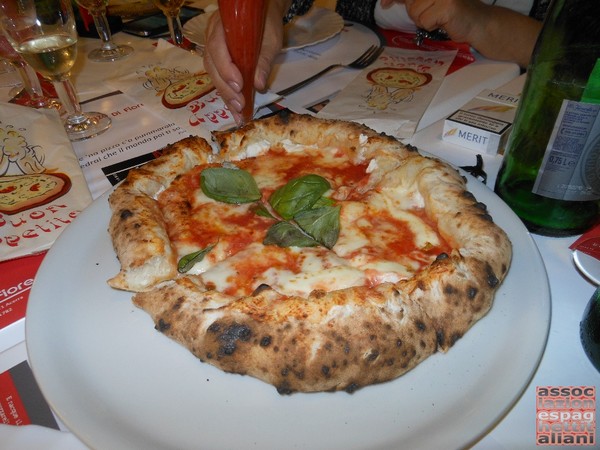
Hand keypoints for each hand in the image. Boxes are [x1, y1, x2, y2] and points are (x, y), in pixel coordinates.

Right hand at [203, 0, 289, 123]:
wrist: (263, 16)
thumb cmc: (267, 24)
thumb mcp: (271, 40)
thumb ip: (263, 60)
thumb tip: (258, 85)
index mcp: (222, 26)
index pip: (217, 48)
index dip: (226, 68)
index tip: (239, 85)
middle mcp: (212, 36)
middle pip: (212, 65)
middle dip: (225, 88)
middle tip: (239, 105)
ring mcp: (212, 49)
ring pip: (213, 74)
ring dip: (225, 94)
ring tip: (238, 111)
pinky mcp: (218, 61)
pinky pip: (218, 78)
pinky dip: (227, 94)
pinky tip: (235, 109)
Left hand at [382, 0, 541, 67]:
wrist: (479, 24)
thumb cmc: (453, 15)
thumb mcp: (430, 4)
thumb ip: (413, 0)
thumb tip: (387, 0)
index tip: (384, 3)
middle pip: (411, 3)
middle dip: (417, 13)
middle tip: (434, 15)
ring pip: (416, 13)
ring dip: (425, 21)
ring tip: (441, 19)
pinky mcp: (448, 6)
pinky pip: (425, 21)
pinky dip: (432, 26)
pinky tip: (444, 23)